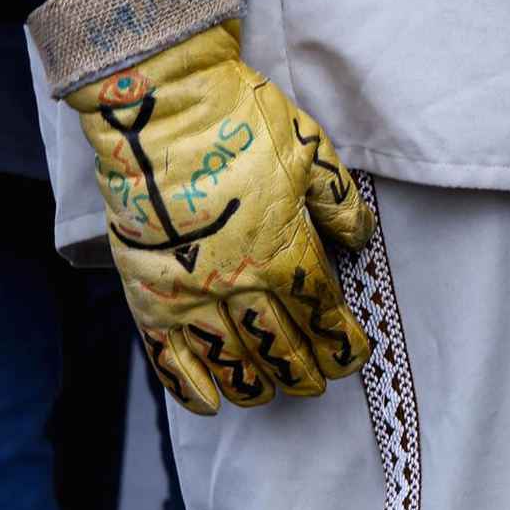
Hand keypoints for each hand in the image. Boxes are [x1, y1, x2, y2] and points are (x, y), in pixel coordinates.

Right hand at [65, 20, 375, 417]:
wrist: (159, 107)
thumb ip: (338, 200)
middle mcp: (239, 281)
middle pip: (281, 346)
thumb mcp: (309, 149)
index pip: (322, 313)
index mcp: (285, 248)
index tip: (352, 355)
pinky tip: (211, 402)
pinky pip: (169, 357)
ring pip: (231, 361)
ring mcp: (190, 292)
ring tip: (270, 392)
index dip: (342, 343)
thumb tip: (361, 238)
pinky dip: (191, 387)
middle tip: (318, 382)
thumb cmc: (238, 120)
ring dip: (257, 385)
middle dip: (306, 371)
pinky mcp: (148, 292)